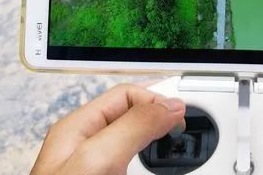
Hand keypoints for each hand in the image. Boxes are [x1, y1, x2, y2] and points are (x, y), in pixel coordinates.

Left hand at [31, 83, 185, 174]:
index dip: (156, 100)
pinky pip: (136, 169)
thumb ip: (133, 127)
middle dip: (161, 120)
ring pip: (137, 146)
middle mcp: (86, 148)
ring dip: (159, 146)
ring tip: (175, 149)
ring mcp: (96, 172)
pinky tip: (158, 171)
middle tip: (183, 129)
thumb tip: (169, 106)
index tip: (180, 116)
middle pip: (134, 118)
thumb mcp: (97, 159)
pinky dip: (153, 168)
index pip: (126, 96)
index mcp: (79, 129)